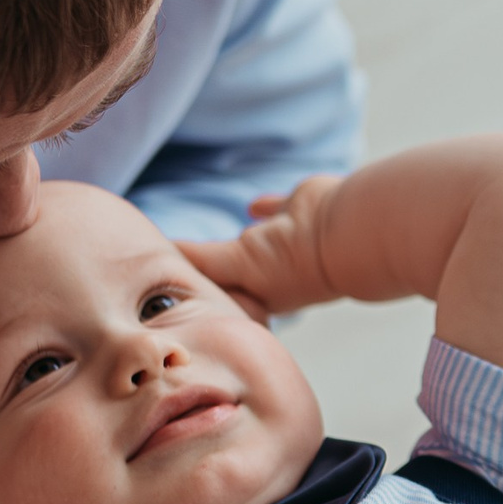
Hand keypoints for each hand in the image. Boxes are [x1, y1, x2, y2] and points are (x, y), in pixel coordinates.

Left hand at [176, 176, 344, 318]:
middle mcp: (269, 273)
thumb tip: (161, 252)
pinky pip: (273, 210)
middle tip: (177, 264)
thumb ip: (197, 258)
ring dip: (236, 241)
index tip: (165, 284)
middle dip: (209, 267)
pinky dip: (262, 209)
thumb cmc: (291, 264)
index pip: (218, 293)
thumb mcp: (234, 266)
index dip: (195, 288)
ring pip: (250, 240)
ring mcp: (282, 242)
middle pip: (229, 270)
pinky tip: (252, 207)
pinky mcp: (294, 211)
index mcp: (256, 296)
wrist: (342, 234)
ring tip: (216, 242)